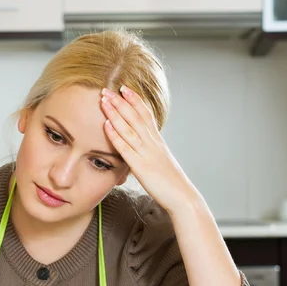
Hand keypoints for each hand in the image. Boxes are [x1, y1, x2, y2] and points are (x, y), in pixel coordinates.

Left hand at [100, 86, 200, 214]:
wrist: (182, 197)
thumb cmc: (170, 183)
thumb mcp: (160, 162)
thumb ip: (151, 152)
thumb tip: (142, 148)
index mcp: (157, 141)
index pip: (146, 115)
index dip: (135, 100)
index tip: (124, 88)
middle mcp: (153, 143)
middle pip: (135, 116)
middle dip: (121, 101)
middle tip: (107, 89)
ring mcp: (147, 154)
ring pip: (129, 128)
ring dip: (115, 112)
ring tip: (104, 100)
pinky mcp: (141, 166)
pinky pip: (126, 148)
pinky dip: (115, 134)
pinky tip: (106, 124)